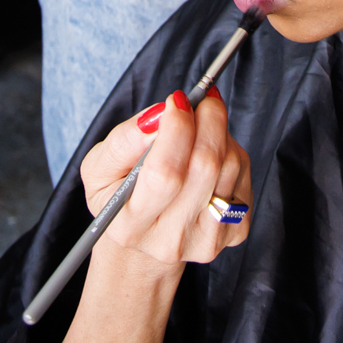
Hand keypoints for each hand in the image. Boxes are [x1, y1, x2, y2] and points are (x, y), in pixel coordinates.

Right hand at [81, 87, 250, 272]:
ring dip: (219, 132)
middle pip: (205, 167)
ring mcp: (208, 240)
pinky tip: (211, 152)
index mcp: (131, 226)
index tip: (176, 101)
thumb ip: (123, 141)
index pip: (165, 173)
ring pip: (230, 166)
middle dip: (207, 119)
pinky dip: (231, 151)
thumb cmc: (119, 198)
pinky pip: (243, 174)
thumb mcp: (99, 169)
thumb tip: (159, 116)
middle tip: (198, 100)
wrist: (144, 242)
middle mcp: (172, 239)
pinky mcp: (235, 232)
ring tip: (199, 128)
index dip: (176, 129)